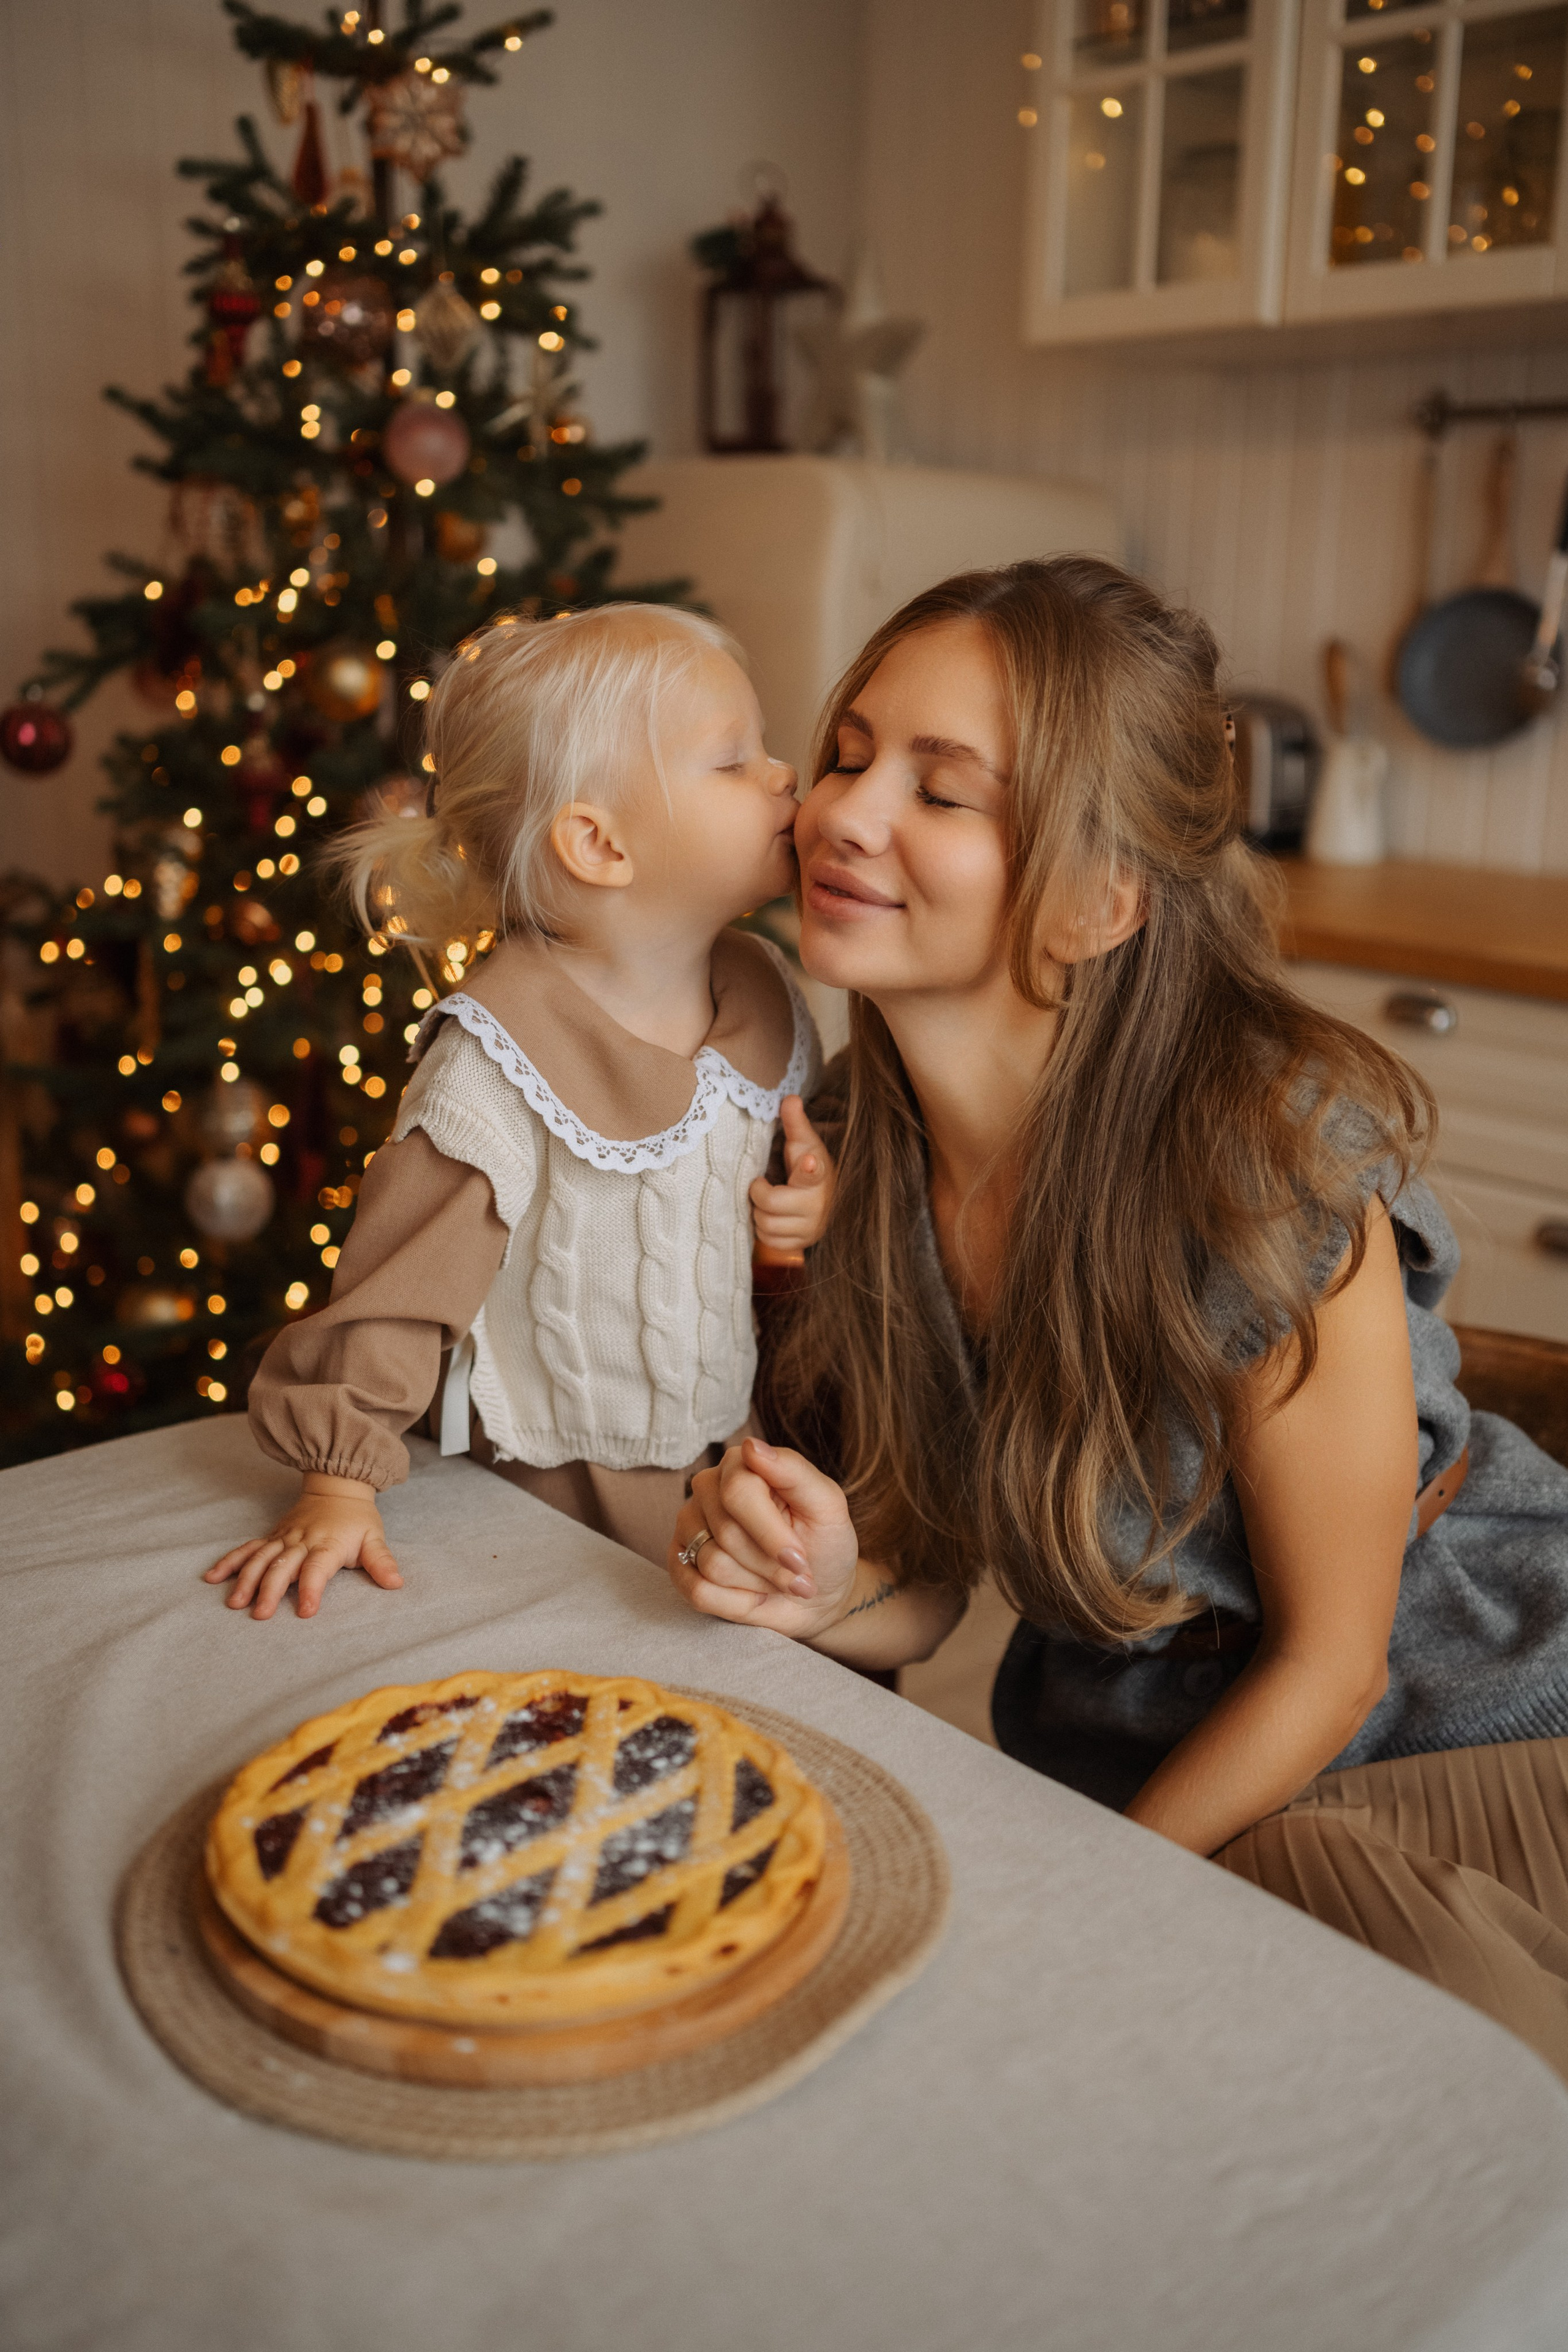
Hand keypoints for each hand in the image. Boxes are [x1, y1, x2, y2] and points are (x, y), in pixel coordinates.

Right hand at [204, 1473, 402, 1621]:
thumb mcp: (374, 1537)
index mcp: (328, 1544)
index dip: (312, 1589)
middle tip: (259, 1614)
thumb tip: (396, 1583)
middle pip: (283, 1566)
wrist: (337, 1485)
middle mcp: (301, 1541)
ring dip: (245, 1579)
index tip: (306, 1611)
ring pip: (260, 1559)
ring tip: (234, 1602)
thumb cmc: (357, 1518)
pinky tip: (212, 1578)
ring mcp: (283, 1538)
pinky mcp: (272, 1537)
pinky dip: (230, 1562)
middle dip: (270, 1590)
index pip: (317, 1568)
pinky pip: (248, 1549)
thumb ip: (381, 1561)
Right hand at [667, 1437, 859, 1637]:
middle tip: (795, 1572)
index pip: (738, 1493)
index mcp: (741, 1465)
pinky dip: (735, 1603)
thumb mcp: (826, 1506)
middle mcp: (707, 1489)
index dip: (771, 1535)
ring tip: (774, 1579)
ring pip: (713, 1566)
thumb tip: (751, 1446)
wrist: (817, 1594)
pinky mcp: (679, 1565)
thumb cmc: (824, 1545)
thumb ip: (793, 1471)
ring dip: (757, 1583)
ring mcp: (689, 1527)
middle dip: (770, 1564)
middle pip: (727, 1534)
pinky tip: (752, 1593)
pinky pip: (698, 1592)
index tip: (799, 1559)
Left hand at [750, 1095, 834, 1265]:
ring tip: (768, 1201)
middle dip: (758, 1194)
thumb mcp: (804, 1143)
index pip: (815, 1172)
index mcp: (818, 1174)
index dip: (811, 1168)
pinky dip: (763, 1229)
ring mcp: (810, 1229)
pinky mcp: (801, 1245)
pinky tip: (771, 1217)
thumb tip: (789, 1097)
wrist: (828, 1202)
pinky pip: (769, 1241)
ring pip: (765, 1225)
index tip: (809, 1161)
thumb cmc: (808, 1167)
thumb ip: (795, 1121)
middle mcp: (817, 1205)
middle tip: (761, 1185)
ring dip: (759, 1213)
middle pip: (770, 1204)